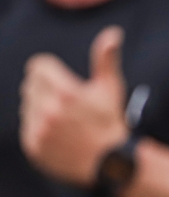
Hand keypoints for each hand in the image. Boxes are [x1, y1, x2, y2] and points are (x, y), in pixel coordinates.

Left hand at [20, 26, 128, 186]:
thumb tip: (113, 33)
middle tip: (67, 105)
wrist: (111, 163)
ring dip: (41, 109)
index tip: (64, 83)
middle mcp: (49, 110)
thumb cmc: (111, 122)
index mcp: (66, 92)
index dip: (52, 71)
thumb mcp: (111, 89)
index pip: (38, 66)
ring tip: (64, 122)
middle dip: (46, 90)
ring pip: (27, 106)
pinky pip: (26, 126)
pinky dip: (38, 129)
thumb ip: (106, 59)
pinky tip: (58, 135)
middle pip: (30, 85)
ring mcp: (39, 129)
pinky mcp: (33, 146)